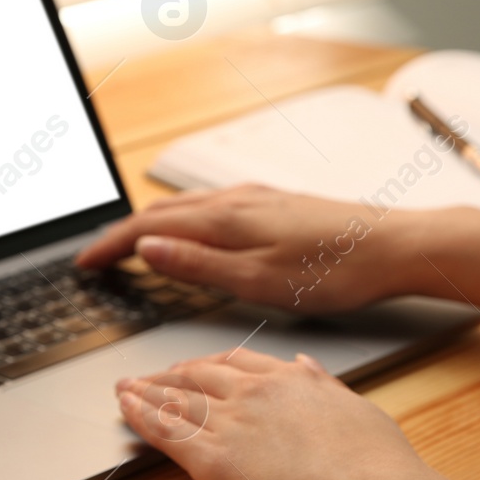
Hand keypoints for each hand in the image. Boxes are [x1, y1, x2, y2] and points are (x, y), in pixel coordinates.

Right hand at [77, 185, 417, 312]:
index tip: (84, 263)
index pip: (147, 228)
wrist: (395, 245)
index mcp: (225, 219)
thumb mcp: (260, 280)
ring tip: (130, 246)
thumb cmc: (335, 269)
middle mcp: (235, 200)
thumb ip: (200, 266)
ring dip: (150, 225)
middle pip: (160, 212)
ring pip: (185, 208)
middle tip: (96, 257)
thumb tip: (148, 250)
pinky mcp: (274, 204)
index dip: (110, 246)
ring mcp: (256, 199)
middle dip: (121, 233)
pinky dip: (181, 221)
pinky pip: (209, 208)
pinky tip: (190, 234)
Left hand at [115, 348, 451, 479]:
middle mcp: (256, 393)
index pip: (237, 363)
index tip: (195, 368)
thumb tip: (306, 365)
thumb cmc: (380, 472)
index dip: (209, 365)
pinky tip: (125, 409)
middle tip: (149, 378)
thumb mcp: (358, 411)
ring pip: (176, 399)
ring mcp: (231, 424)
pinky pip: (165, 431)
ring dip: (145, 391)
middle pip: (198, 374)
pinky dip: (140, 416)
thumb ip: (325, 386)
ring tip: (124, 389)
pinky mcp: (212, 461)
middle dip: (169, 375)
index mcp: (292, 381)